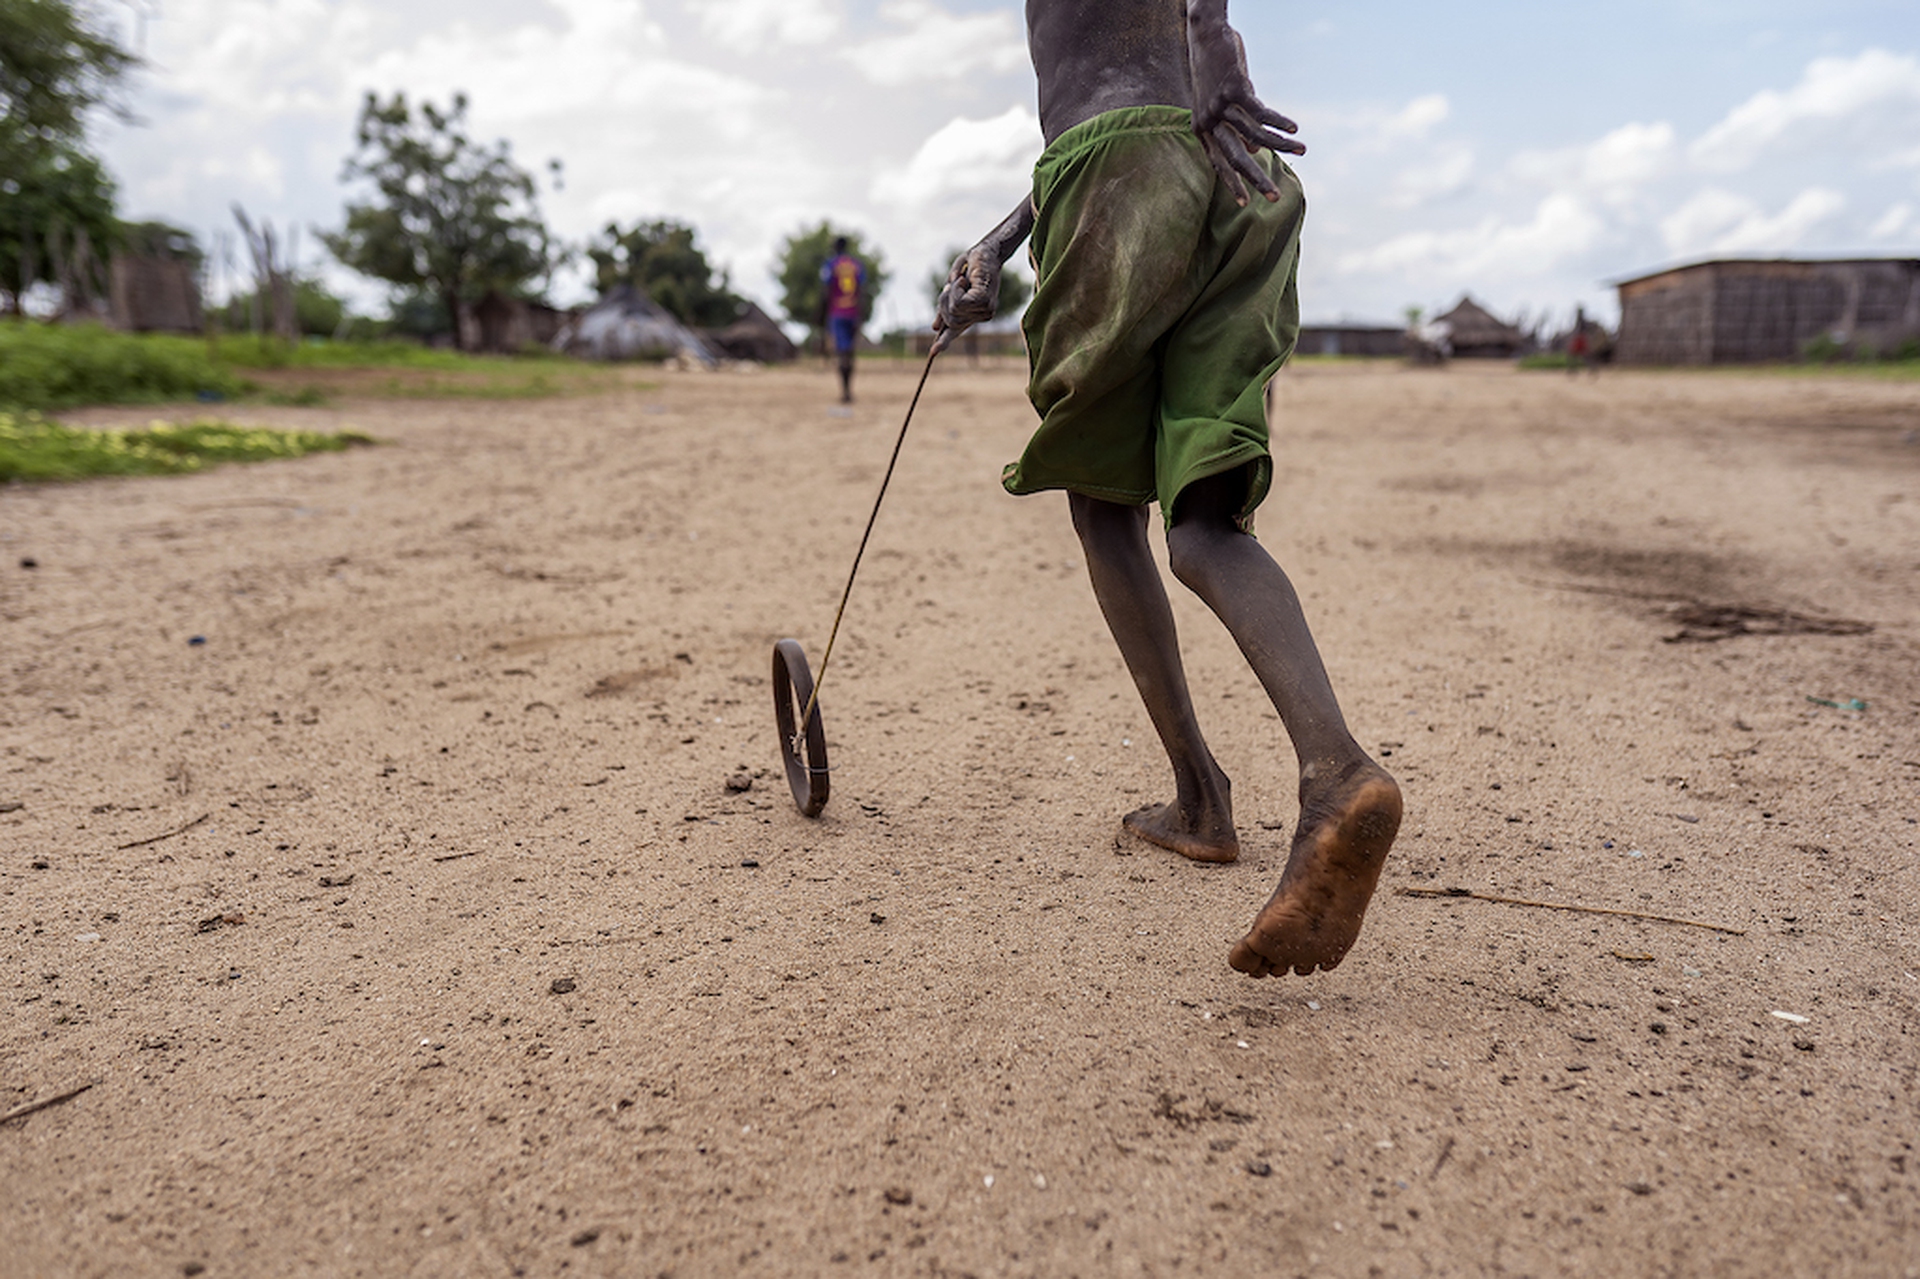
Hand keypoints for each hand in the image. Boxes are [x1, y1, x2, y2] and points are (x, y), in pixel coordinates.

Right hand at [931, 243, 1002, 353]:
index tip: (933, 352)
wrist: (987, 252)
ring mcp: (984, 311)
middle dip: (943, 302)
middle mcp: (980, 316)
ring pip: (954, 311)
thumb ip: (946, 307)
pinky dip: (956, 289)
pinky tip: (963, 280)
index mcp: (972, 313)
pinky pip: (959, 303)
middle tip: (951, 284)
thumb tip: (935, 328)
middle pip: (950, 320)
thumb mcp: (953, 287)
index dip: (944, 341)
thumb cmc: (971, 266)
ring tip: (960, 280)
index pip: (956, 331)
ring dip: (950, 293)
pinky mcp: (984, 302)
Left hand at [1188, 13, 1303, 205]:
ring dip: (1280, 145)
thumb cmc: (1214, 70)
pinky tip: (1293, 128)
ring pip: (1254, 134)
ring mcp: (1219, 105)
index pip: (1217, 163)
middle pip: (1234, 158)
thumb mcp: (1223, 102)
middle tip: (1274, 198)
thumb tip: (1254, 149)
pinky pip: (1259, 112)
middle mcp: (1207, 121)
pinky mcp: (1233, 88)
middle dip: (1256, 178)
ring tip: (1302, 149)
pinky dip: (1277, 121)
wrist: (1204, 34)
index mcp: (1201, 129)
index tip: (1244, 203)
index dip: (1231, 183)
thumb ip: (1236, 126)